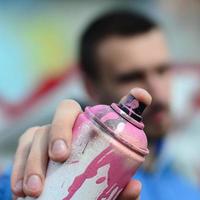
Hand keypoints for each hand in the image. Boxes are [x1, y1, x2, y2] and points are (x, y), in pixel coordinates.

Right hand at [11, 88, 150, 198]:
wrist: (77, 188)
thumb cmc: (94, 177)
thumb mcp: (108, 180)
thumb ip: (120, 183)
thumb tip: (135, 186)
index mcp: (78, 127)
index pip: (68, 109)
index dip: (64, 122)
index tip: (64, 152)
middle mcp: (59, 129)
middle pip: (50, 124)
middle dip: (52, 138)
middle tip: (56, 162)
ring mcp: (42, 138)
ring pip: (32, 139)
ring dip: (30, 163)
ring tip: (33, 190)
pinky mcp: (27, 152)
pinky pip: (20, 154)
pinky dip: (18, 171)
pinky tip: (20, 190)